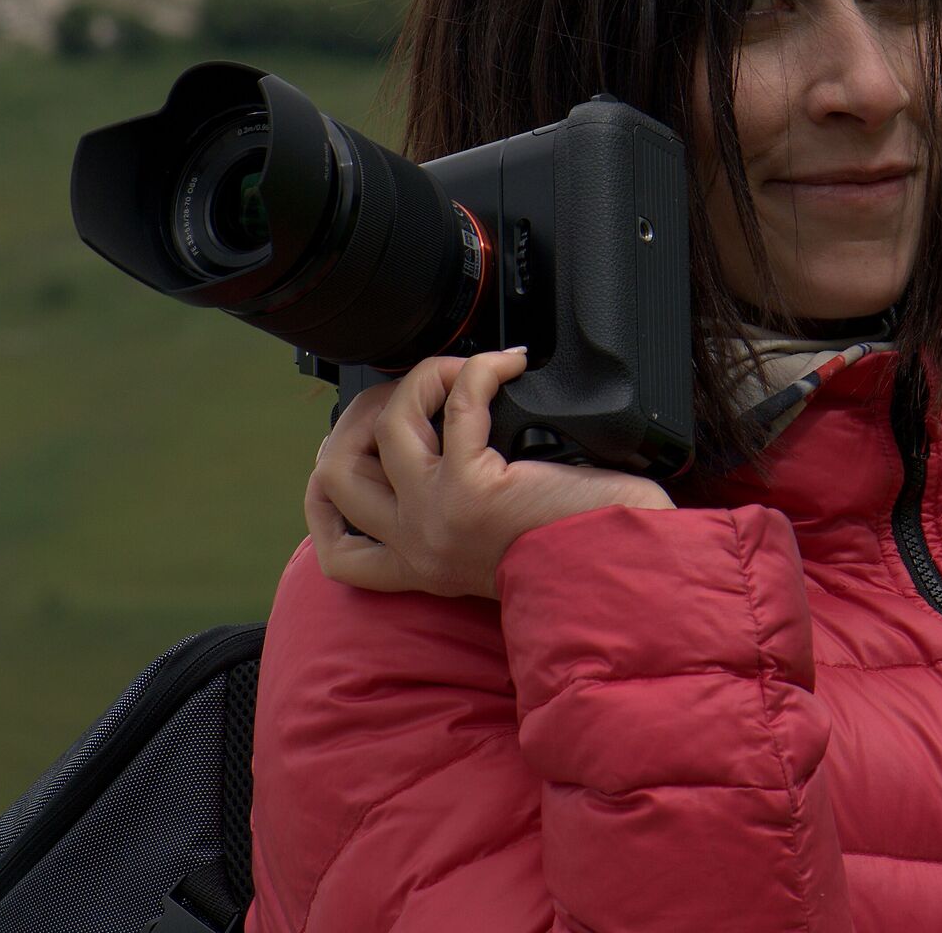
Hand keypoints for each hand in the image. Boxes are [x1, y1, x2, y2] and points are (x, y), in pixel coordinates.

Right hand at [305, 347, 674, 599]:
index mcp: (421, 568)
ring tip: (458, 371)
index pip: (337, 552)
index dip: (322, 502)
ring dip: (417, 381)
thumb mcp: (496, 554)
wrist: (619, 578)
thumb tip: (453, 456)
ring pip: (386, 426)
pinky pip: (460, 402)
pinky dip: (478, 369)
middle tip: (408, 393)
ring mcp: (437, 513)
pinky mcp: (473, 484)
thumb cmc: (581, 561)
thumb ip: (461, 520)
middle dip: (358, 417)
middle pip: (338, 474)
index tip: (341, 460)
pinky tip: (507, 364)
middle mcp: (418, 545)